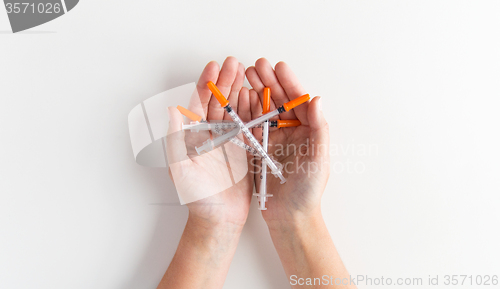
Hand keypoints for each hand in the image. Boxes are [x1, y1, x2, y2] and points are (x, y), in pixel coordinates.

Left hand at [166, 56, 253, 227]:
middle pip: (218, 102)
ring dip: (240, 91)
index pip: (199, 103)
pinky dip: (253, 110)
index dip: (206, 84)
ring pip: (234, 110)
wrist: (219, 219)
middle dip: (225, 82)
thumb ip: (176, 139)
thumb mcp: (181, 168)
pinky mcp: (243, 149)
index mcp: (194, 136)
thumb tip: (172, 109)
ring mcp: (228, 141)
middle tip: (234, 63)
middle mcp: (211, 135)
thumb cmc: (196, 197)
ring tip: (248, 73)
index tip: (214, 67)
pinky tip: (257, 96)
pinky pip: (249, 125)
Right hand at [246, 58, 329, 226]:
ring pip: (263, 110)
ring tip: (245, 75)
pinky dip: (244, 111)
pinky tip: (238, 98)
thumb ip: (319, 129)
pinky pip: (251, 126)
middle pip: (279, 101)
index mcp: (308, 131)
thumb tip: (317, 100)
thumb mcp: (318, 159)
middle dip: (268, 82)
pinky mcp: (258, 149)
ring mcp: (273, 139)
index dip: (289, 83)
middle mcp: (291, 132)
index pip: (298, 101)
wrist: (290, 216)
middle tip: (256, 65)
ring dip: (255, 92)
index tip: (278, 67)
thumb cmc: (308, 191)